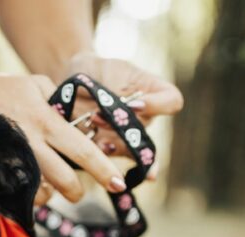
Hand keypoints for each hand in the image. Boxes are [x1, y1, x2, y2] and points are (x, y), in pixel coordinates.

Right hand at [0, 70, 127, 204]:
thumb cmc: (6, 89)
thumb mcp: (38, 85)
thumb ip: (61, 104)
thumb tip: (83, 123)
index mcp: (47, 122)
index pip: (83, 150)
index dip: (103, 169)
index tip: (120, 184)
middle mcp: (32, 144)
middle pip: (64, 179)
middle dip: (76, 192)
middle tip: (78, 193)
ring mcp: (14, 160)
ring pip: (42, 191)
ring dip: (51, 194)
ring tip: (52, 187)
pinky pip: (21, 193)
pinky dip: (31, 193)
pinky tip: (32, 185)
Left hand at [61, 52, 182, 164]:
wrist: (72, 83)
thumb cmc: (97, 71)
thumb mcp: (111, 71)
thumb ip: (123, 90)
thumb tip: (133, 109)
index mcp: (153, 92)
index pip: (172, 102)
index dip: (157, 106)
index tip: (135, 104)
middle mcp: (145, 117)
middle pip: (145, 130)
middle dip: (122, 126)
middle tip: (99, 114)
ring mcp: (128, 135)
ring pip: (129, 147)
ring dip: (110, 138)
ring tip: (91, 121)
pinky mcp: (110, 147)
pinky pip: (113, 157)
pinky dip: (103, 154)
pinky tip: (96, 146)